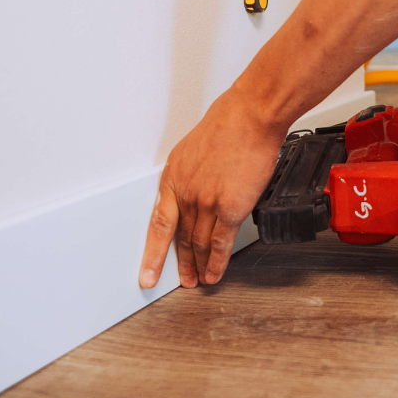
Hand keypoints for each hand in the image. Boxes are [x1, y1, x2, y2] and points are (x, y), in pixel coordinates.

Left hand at [138, 90, 285, 289]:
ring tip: (200, 280)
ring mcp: (207, 203)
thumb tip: (197, 185)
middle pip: (181, 237)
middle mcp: (186, 193)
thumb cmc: (228, 123)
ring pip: (199, 243)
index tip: (148, 272)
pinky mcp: (231, 209)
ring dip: (199, 265)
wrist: (250, 117)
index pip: (159, 223)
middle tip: (182, 280)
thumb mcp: (193, 147)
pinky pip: (221, 243)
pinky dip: (217, 262)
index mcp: (174, 177)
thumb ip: (192, 172)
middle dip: (182, 263)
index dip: (154, 252)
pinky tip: (215, 272)